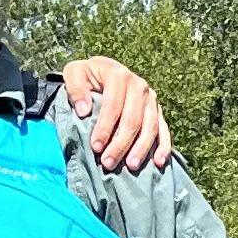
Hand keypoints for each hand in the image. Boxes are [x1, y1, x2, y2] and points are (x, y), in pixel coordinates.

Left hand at [61, 56, 172, 171]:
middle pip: (133, 120)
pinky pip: (163, 130)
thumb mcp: (74, 73)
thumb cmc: (87, 76)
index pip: (113, 106)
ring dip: (141, 149)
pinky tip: (158, 162)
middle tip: (108, 163)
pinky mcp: (157, 111)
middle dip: (120, 144)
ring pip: (150, 127)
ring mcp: (151, 99)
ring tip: (130, 166)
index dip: (104, 128)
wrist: (102, 72)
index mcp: (119, 76)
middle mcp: (139, 86)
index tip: (95, 147)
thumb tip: (84, 111)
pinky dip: (163, 146)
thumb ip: (75, 89)